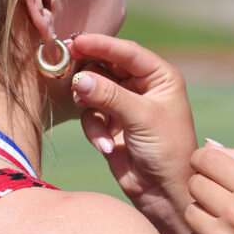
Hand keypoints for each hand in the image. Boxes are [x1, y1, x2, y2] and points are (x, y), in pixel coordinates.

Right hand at [68, 34, 198, 227]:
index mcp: (160, 77)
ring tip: (89, 114)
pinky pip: (91, 116)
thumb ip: (110, 96)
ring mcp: (125, 105)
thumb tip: (79, 78)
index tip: (77, 41)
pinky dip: (94, 129)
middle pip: (106, 66)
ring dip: (89, 103)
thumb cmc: (167, 151)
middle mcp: (142, 87)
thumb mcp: (142, 118)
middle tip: (66, 68)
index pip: (128, 52)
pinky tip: (104, 146)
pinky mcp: (110, 124)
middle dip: (88, 71)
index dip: (102, 45)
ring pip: (93, 89)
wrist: (164, 193)